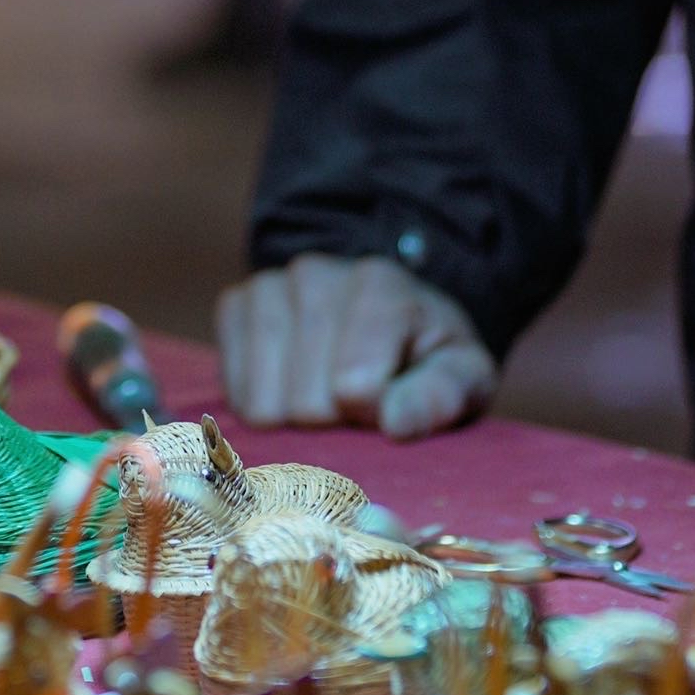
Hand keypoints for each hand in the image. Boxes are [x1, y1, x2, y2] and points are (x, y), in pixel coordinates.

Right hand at [213, 253, 496, 440]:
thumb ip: (443, 396)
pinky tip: (292, 386)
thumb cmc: (425, 354)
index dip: (372, 413)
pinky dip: (263, 405)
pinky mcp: (235, 306)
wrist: (383, 316)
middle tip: (358, 402)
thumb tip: (397, 422)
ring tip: (327, 393)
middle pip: (306, 401)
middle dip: (335, 419)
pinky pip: (233, 393)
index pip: (354, 384)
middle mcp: (316, 273)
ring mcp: (269, 286)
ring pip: (264, 403)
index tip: (389, 405)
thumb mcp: (461, 375)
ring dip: (298, 418)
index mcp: (380, 283)